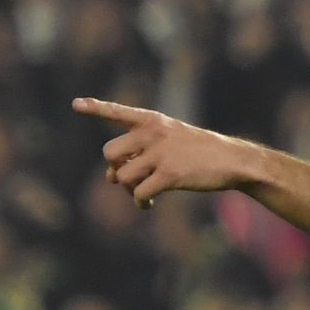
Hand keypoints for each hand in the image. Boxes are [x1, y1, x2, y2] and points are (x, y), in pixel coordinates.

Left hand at [71, 97, 257, 208]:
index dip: (96, 108)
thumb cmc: (202, 152)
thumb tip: (111, 178)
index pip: (119, 112)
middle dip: (114, 169)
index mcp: (153, 121)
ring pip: (122, 176)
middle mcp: (153, 134)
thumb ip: (141, 149)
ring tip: (143, 194)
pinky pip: (139, 193)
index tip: (76, 104)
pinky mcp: (170, 175)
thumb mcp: (174, 137)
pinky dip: (140, 202)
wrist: (234, 160)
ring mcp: (161, 154)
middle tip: (129, 178)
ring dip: (128, 190)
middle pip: (109, 153)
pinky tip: (149, 204)